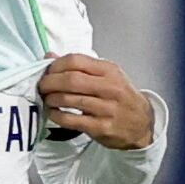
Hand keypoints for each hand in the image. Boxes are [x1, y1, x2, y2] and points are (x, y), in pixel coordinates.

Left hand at [38, 53, 153, 148]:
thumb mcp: (106, 76)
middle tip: (42, 86)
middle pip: (71, 80)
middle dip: (50, 82)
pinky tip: (53, 113)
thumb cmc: (120, 96)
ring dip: (52, 98)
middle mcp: (110, 88)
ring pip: (70, 99)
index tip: (47, 71)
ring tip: (47, 99)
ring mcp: (107, 108)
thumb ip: (79, 66)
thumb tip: (49, 56)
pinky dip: (57, 115)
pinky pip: (72, 120)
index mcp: (109, 70)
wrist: (142, 124)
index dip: (56, 65)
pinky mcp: (101, 127)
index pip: (76, 60)